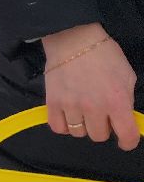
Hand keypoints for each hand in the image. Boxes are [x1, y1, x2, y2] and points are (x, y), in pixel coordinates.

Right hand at [41, 23, 139, 150]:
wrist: (74, 40)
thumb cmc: (104, 55)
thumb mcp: (127, 76)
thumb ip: (126, 100)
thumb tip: (124, 118)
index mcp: (117, 101)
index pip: (127, 135)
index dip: (128, 141)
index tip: (126, 140)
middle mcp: (94, 108)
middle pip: (99, 136)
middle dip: (103, 128)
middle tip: (102, 115)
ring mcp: (71, 107)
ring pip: (78, 133)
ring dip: (83, 125)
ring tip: (83, 111)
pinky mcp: (53, 103)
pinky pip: (58, 127)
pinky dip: (64, 125)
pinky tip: (69, 115)